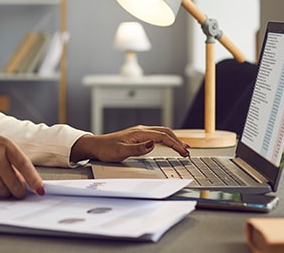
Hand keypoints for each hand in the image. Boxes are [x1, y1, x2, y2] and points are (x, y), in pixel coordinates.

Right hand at [0, 129, 43, 198]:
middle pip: (13, 182)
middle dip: (19, 191)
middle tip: (20, 193)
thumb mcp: (1, 145)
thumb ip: (14, 161)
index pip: (24, 164)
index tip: (40, 190)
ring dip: (5, 193)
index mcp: (5, 144)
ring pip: (1, 190)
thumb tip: (27, 182)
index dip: (34, 180)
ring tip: (3, 186)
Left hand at [69, 125, 189, 162]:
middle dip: (178, 141)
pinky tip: (168, 144)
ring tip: (183, 148)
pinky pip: (157, 135)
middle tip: (188, 151)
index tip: (184, 152)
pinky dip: (166, 139)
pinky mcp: (138, 136)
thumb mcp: (121, 152)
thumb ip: (138, 149)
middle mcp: (141, 130)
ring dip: (174, 139)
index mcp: (139, 133)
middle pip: (165, 132)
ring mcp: (140, 133)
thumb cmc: (106, 149)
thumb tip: (153, 144)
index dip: (175, 144)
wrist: (95, 146)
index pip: (163, 136)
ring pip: (162, 133)